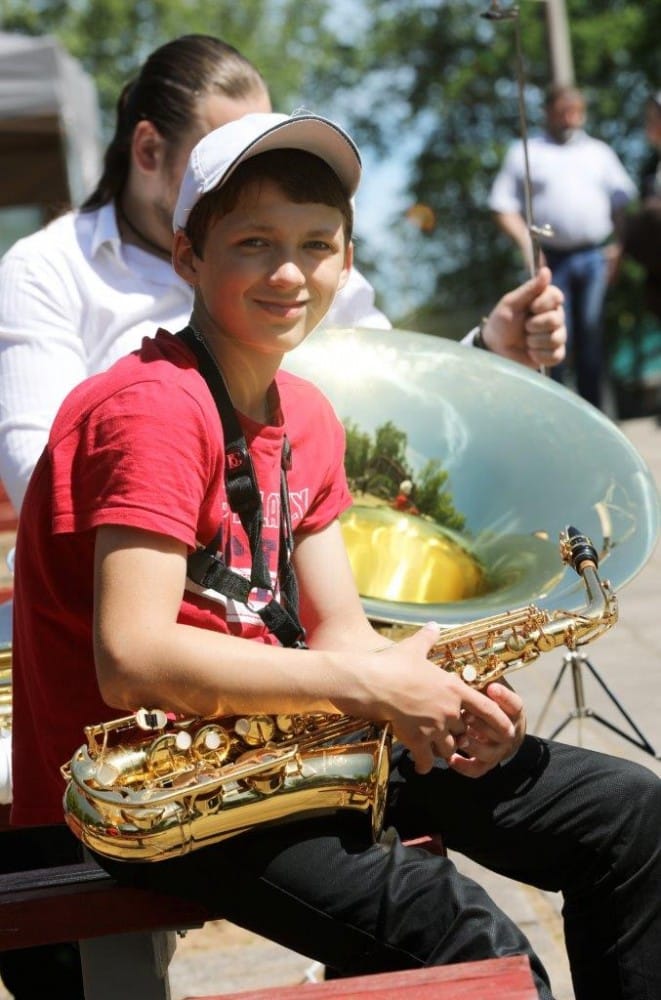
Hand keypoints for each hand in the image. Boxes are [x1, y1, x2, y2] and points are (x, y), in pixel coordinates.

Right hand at [349, 624, 516, 775]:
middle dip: (457, 733)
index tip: (509, 731)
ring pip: (448, 747)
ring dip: (443, 749)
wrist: (374, 682)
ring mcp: (434, 726)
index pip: (486, 708)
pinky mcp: (417, 739)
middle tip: (448, 733)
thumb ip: (428, 638)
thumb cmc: (394, 663)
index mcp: (454, 688)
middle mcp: (449, 710)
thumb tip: (434, 625)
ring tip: (434, 748)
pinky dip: (425, 765)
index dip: (499, 721)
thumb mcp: (414, 647)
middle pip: (463, 730)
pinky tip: (421, 766)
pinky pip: (427, 760)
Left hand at [449, 680, 525, 777]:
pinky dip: (464, 766)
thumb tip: (468, 666)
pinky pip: (477, 769)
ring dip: (472, 744)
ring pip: (488, 752)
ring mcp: (500, 751)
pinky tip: (451, 758)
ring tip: (457, 736)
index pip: (515, 705)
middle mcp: (511, 733)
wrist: (503, 732)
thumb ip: (484, 680)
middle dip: (482, 722)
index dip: (504, 697)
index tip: (491, 687)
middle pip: (500, 731)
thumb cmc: (490, 704)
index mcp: (514, 713)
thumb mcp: (492, 689)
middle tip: (466, 714)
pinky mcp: (488, 764)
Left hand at [481, 266, 565, 369]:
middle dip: (534, 325)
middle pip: (556, 319)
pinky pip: (556, 355)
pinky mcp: (555, 354)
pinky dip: (539, 355)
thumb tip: (546, 270)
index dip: (542, 304)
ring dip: (535, 341)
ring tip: (525, 341)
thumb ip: (530, 289)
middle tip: (524, 327)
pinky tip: (530, 352)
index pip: (557, 296)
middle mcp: (555, 316)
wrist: (495, 348)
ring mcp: (557, 335)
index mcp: (546, 301)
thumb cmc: (501, 323)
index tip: (530, 308)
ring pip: (556, 338)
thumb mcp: (511, 304)